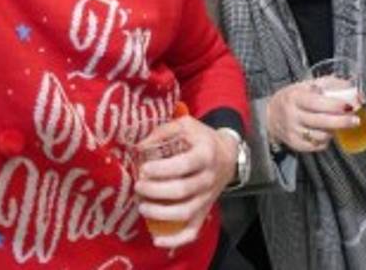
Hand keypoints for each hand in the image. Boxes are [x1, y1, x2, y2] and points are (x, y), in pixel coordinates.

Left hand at [133, 116, 237, 248]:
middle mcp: (208, 179)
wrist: (227, 155)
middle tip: (139, 186)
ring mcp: (207, 198)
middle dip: (155, 191)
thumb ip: (162, 132)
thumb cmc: (201, 139)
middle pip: (182, 191)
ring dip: (160, 213)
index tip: (144, 169)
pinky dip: (175, 240)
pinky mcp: (204, 212)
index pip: (183, 166)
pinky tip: (157, 239)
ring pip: (185, 213)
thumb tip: (139, 148)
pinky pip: (192, 231)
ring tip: (143, 206)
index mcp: (205, 155)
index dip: (161, 170)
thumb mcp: (185, 125)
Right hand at [265, 80, 360, 153]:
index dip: (335, 105)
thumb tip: (351, 88)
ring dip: (333, 131)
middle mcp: (292, 115)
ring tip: (337, 125)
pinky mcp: (294, 144)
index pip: (317, 102)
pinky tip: (325, 133)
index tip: (350, 106)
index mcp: (295, 97)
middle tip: (356, 120)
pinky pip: (316, 146)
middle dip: (342, 122)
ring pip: (320, 135)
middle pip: (322, 121)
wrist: (269, 115)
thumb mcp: (306, 85)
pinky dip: (325, 140)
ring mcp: (293, 131)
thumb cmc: (292, 97)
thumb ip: (328, 84)